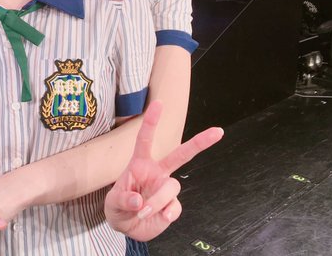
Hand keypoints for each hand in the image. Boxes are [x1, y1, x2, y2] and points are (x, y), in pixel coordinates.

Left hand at [104, 101, 223, 240]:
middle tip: (218, 131)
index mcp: (140, 164)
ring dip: (157, 200)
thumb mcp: (113, 204)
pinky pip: (175, 207)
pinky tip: (160, 217)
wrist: (127, 227)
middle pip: (181, 154)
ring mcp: (166, 188)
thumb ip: (123, 200)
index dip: (152, 121)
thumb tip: (138, 201)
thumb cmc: (118, 208)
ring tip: (143, 212)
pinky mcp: (172, 205)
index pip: (145, 139)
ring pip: (172, 187)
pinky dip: (167, 213)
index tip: (159, 103)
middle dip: (200, 142)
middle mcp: (157, 172)